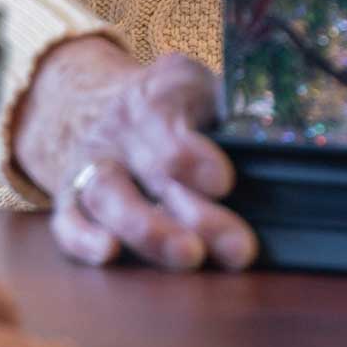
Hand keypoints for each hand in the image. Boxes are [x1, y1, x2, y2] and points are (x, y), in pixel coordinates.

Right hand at [11, 39, 256, 271]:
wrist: (97, 102)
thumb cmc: (175, 106)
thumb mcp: (204, 89)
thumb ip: (237, 113)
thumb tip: (281, 146)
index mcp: (157, 96)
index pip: (169, 121)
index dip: (193, 153)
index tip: (224, 181)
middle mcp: (119, 130)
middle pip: (153, 170)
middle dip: (196, 212)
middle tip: (238, 247)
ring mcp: (90, 164)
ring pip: (109, 195)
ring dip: (148, 229)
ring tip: (187, 256)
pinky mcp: (69, 197)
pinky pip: (65, 219)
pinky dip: (81, 239)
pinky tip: (109, 255)